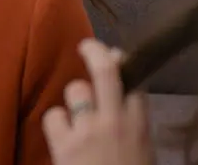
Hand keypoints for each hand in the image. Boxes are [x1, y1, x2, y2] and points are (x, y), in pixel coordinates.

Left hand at [43, 39, 153, 164]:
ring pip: (76, 90)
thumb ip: (135, 128)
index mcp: (140, 126)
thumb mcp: (144, 153)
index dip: (122, 63)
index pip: (134, 79)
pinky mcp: (64, 145)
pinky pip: (53, 115)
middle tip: (87, 45)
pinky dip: (56, 122)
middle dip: (95, 51)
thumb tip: (126, 104)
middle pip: (105, 70)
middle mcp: (115, 121)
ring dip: (74, 98)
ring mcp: (88, 131)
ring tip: (77, 115)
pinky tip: (62, 135)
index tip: (115, 56)